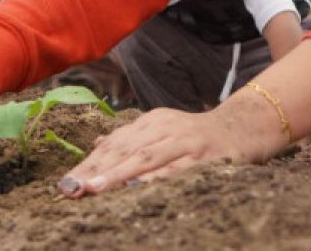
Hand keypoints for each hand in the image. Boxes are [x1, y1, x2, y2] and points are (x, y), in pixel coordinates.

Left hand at [52, 107, 251, 197]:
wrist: (243, 127)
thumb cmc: (197, 135)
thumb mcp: (163, 129)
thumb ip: (132, 138)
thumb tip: (97, 145)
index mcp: (152, 122)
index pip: (114, 144)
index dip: (89, 164)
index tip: (66, 182)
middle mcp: (166, 129)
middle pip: (125, 150)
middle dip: (96, 171)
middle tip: (72, 187)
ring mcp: (186, 143)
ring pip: (146, 159)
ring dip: (118, 175)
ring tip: (94, 189)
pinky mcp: (206, 157)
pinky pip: (178, 170)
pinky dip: (157, 178)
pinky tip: (138, 188)